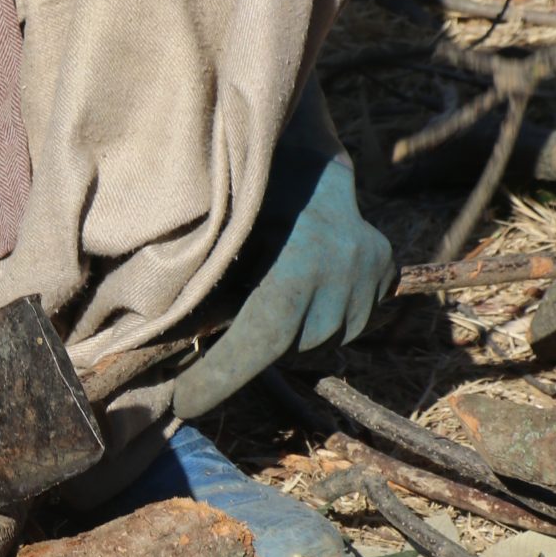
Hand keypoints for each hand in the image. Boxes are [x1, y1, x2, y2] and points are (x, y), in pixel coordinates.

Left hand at [171, 154, 391, 419]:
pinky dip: (318, 315)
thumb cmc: (241, 191)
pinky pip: (347, 321)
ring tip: (269, 288)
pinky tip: (303, 284)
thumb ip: (204, 294)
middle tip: (222, 327)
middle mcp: (346, 270)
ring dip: (289, 331)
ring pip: (322, 340)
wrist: (301, 152)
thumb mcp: (215, 238)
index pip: (259, 338)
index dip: (219, 377)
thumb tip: (171, 355)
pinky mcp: (384, 271)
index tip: (183, 404)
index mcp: (300, 258)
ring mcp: (371, 272)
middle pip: (290, 345)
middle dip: (251, 346)